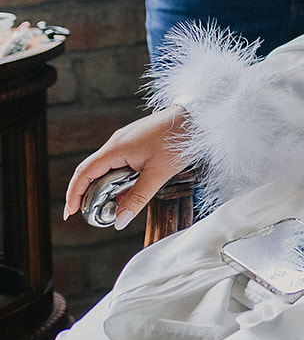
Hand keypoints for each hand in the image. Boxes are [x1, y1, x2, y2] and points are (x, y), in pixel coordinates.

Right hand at [63, 107, 189, 228]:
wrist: (197, 118)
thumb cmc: (178, 140)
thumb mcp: (158, 174)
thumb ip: (137, 198)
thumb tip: (119, 221)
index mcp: (116, 148)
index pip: (84, 173)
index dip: (74, 194)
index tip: (71, 212)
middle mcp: (116, 143)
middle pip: (92, 171)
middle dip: (89, 194)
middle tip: (94, 213)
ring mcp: (126, 141)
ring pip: (107, 168)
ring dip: (107, 187)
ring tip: (115, 205)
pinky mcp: (136, 142)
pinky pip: (120, 163)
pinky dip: (119, 179)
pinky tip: (130, 191)